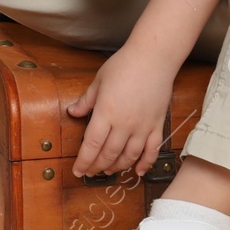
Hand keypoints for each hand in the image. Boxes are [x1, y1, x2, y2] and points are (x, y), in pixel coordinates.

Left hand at [67, 45, 177, 178]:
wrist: (153, 57)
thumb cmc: (124, 64)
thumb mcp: (99, 80)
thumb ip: (86, 100)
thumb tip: (73, 112)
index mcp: (106, 112)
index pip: (92, 145)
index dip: (84, 161)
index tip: (78, 171)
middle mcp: (124, 124)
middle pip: (109, 154)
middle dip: (97, 167)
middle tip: (90, 172)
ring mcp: (142, 126)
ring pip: (129, 156)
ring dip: (117, 167)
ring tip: (108, 170)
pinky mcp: (157, 125)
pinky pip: (152, 150)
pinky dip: (145, 164)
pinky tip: (138, 172)